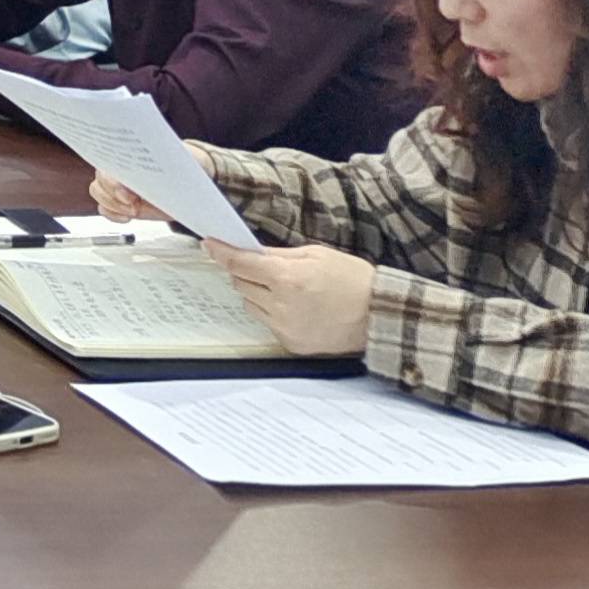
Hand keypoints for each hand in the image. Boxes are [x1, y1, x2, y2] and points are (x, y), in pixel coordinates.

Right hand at [89, 141, 216, 224]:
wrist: (191, 182)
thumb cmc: (184, 166)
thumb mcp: (180, 159)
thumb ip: (167, 157)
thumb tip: (161, 156)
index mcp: (130, 153)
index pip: (108, 162)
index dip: (113, 181)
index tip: (129, 194)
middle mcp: (120, 168)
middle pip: (99, 179)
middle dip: (112, 195)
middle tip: (133, 205)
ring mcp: (118, 186)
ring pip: (97, 192)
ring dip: (112, 205)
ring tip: (132, 211)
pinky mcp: (121, 202)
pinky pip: (104, 208)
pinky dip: (112, 214)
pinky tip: (127, 217)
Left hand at [203, 239, 376, 354]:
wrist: (379, 314)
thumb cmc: (352, 279)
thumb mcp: (315, 254)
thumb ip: (277, 255)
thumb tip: (247, 251)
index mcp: (287, 278)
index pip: (240, 264)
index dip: (221, 252)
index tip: (209, 245)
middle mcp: (282, 305)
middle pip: (241, 284)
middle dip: (247, 273)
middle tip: (268, 269)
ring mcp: (285, 328)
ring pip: (250, 304)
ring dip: (258, 293)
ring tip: (289, 290)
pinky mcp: (291, 344)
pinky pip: (267, 322)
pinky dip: (273, 312)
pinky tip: (298, 308)